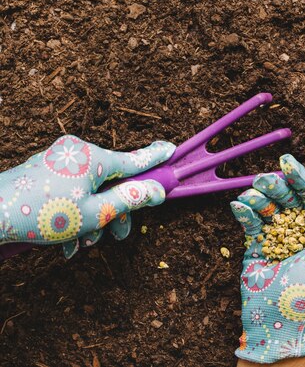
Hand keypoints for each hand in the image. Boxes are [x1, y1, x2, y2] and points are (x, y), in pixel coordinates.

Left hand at [0, 135, 174, 257]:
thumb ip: (130, 199)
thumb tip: (158, 190)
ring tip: (82, 245)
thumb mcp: (95, 213)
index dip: (156, 158)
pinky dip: (74, 213)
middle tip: (118, 237)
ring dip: (93, 219)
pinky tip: (67, 242)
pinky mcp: (46, 169)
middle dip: (116, 212)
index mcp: (95, 158)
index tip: (172, 149)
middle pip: (112, 181)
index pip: (136, 159)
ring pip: (91, 190)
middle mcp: (80, 152)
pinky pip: (72, 190)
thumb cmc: (42, 214)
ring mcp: (61, 160)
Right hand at [230, 155, 304, 363]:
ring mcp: (277, 236)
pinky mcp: (256, 244)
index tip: (287, 162)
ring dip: (259, 196)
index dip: (301, 177)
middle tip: (264, 179)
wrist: (275, 323)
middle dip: (277, 185)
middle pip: (288, 197)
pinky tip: (239, 205)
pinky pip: (250, 221)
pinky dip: (245, 211)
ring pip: (268, 206)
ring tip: (251, 194)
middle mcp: (299, 230)